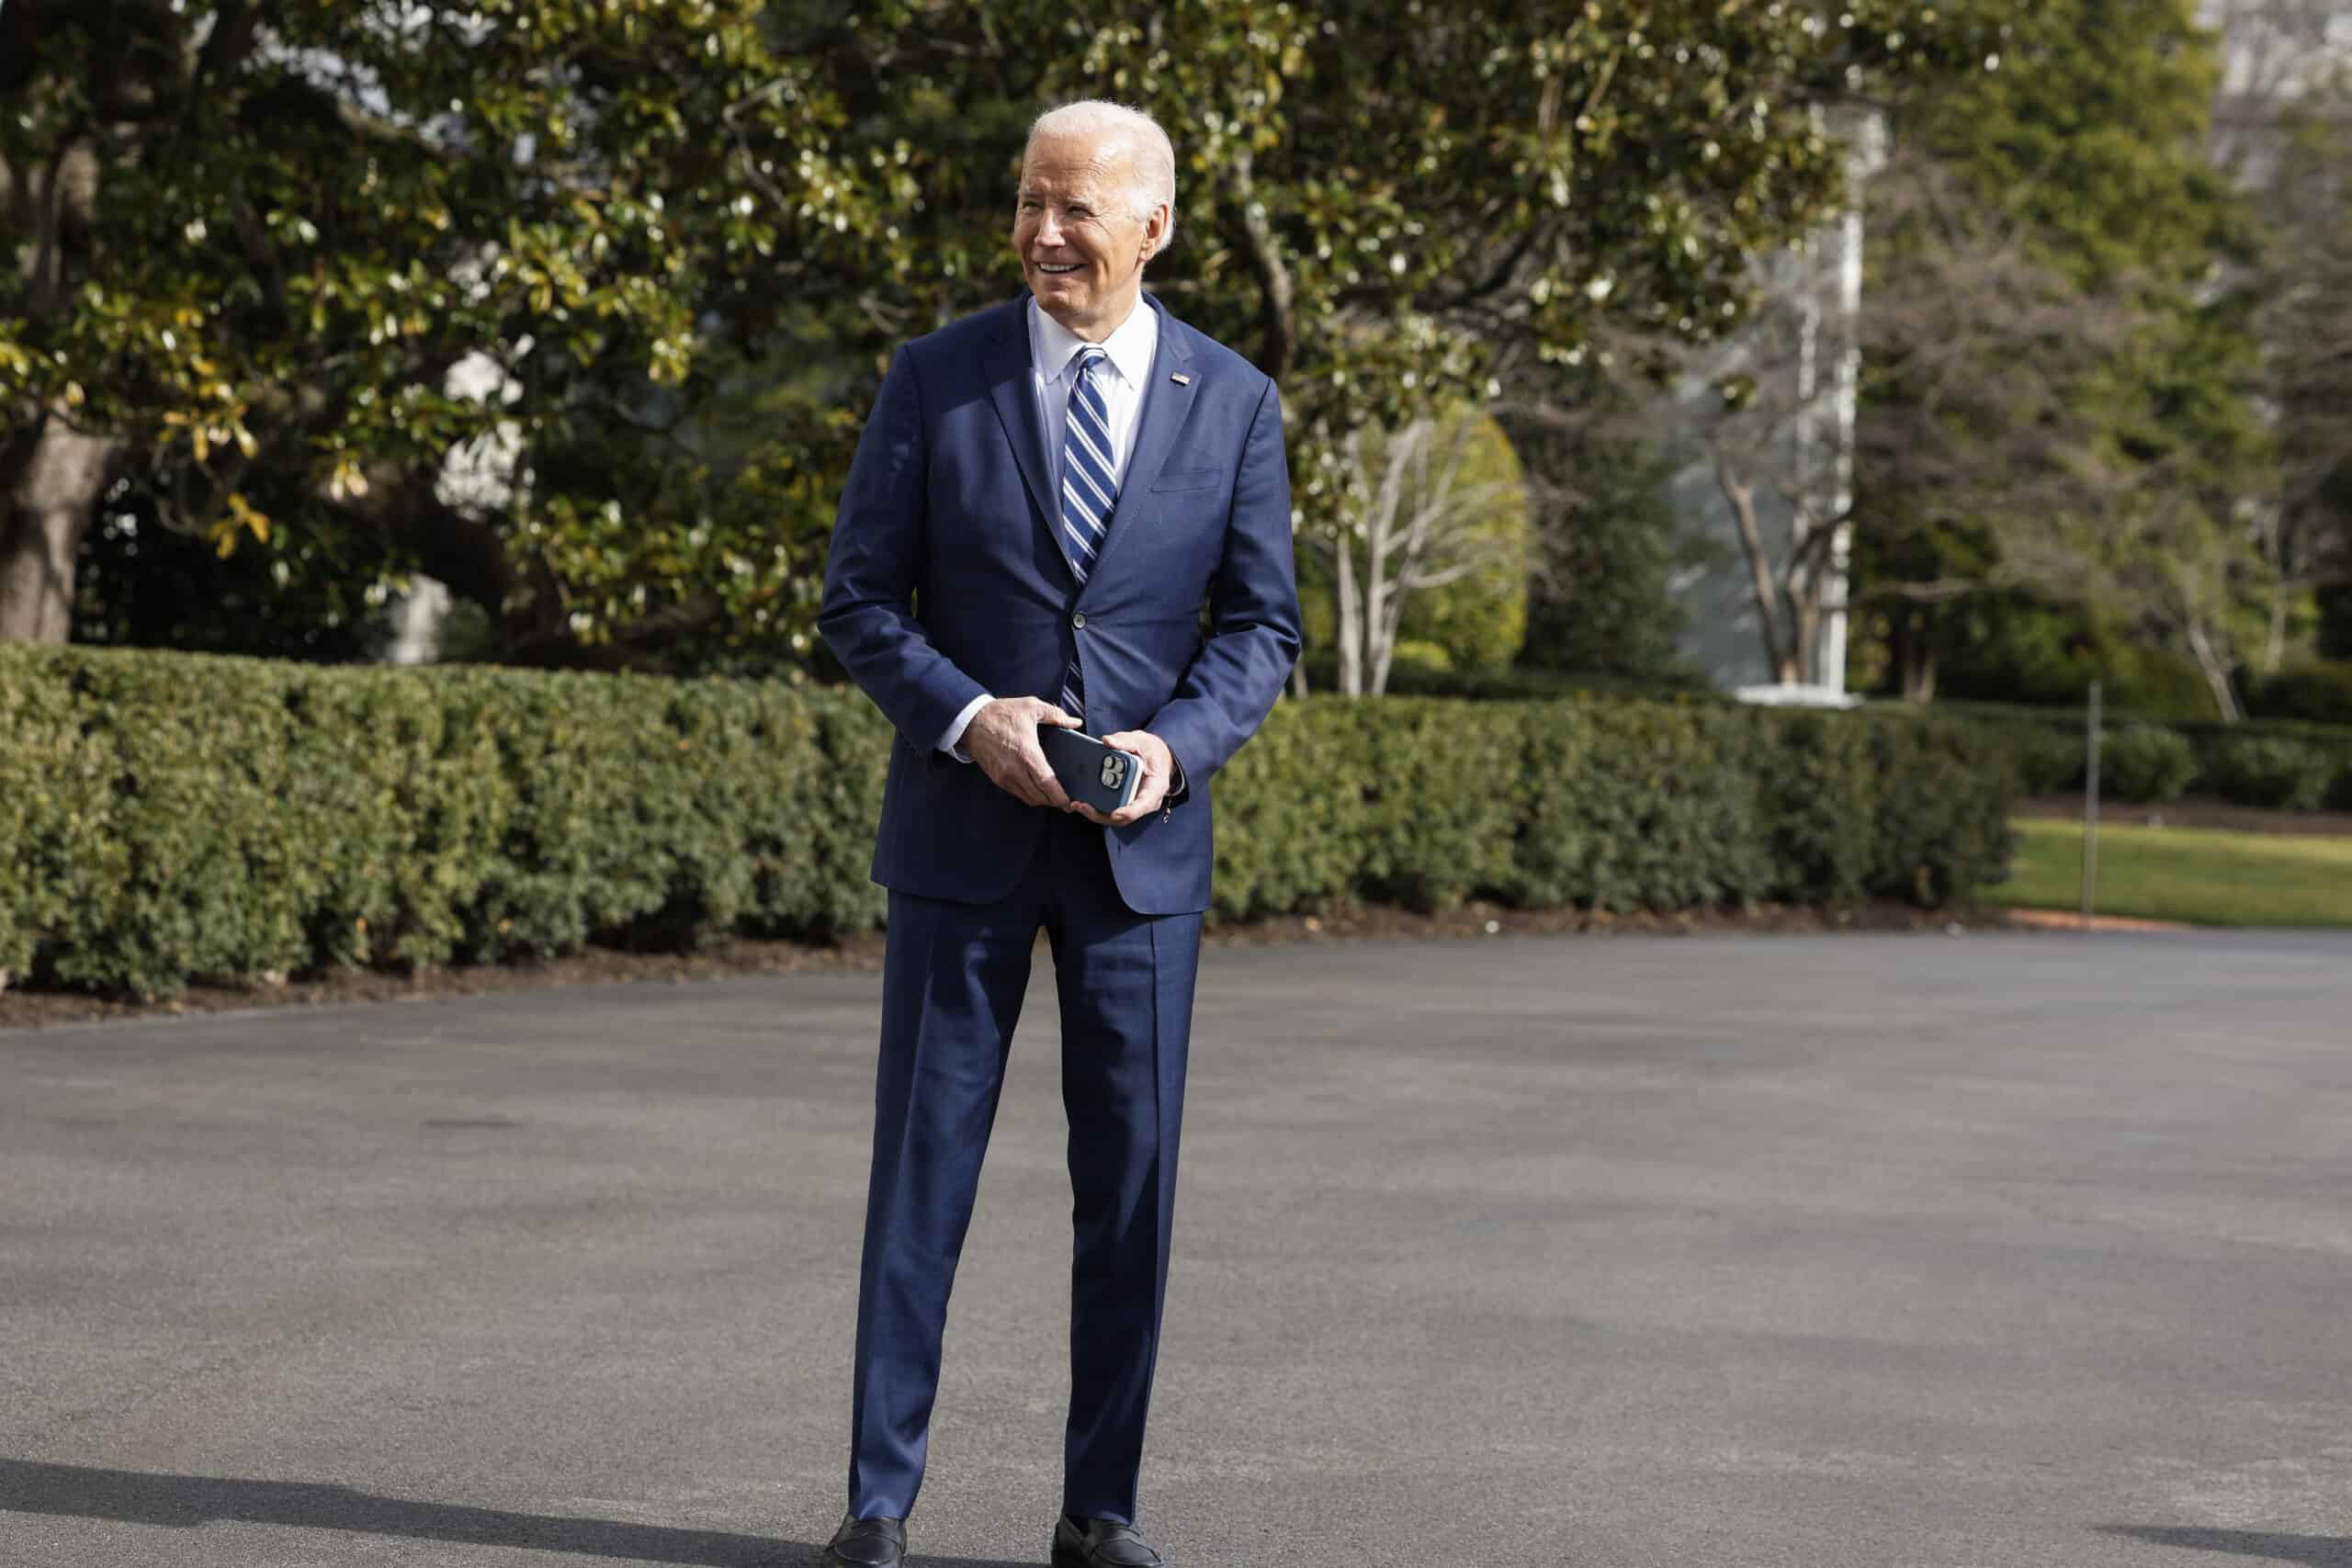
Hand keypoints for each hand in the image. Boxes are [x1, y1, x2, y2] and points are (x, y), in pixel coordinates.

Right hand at [965, 696, 1080, 808]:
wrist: (972, 720)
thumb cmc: (1002, 713)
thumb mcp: (1031, 706)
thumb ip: (1056, 715)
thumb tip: (1074, 722)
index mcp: (1027, 753)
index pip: (1047, 783)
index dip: (1059, 797)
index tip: (1069, 802)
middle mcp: (1015, 769)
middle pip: (1039, 796)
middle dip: (1054, 802)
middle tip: (1065, 802)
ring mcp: (1004, 776)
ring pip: (1028, 798)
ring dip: (1041, 800)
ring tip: (1052, 797)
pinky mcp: (996, 778)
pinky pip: (1016, 793)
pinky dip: (1028, 795)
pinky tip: (1036, 789)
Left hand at [1074, 729, 1175, 826]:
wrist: (1157, 758)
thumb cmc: (1151, 751)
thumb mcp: (1141, 741)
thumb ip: (1125, 741)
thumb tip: (1107, 741)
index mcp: (1155, 787)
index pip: (1144, 804)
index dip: (1129, 811)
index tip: (1115, 813)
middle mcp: (1145, 801)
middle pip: (1124, 816)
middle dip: (1102, 814)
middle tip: (1082, 806)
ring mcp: (1133, 804)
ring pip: (1114, 816)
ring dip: (1094, 813)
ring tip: (1076, 804)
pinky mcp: (1123, 802)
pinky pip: (1109, 809)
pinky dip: (1095, 807)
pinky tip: (1080, 800)